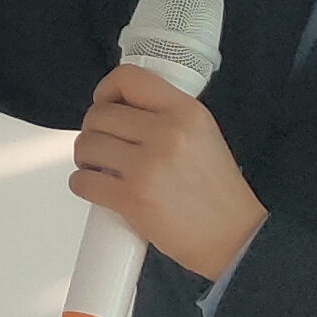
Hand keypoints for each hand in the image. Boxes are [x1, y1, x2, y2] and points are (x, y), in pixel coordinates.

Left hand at [72, 65, 268, 280]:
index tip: (106, 105)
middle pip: (98, 114)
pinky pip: (82, 180)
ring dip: (86, 157)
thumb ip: (164, 114)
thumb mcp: (203, 134)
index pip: (129, 78)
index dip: (106, 90)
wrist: (234, 238)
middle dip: (94, 131)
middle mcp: (167, 133)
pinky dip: (83, 183)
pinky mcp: (131, 198)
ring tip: (103, 167)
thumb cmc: (217, 191)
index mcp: (186, 111)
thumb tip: (117, 107)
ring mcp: (147, 166)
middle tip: (105, 146)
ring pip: (85, 145)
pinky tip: (99, 187)